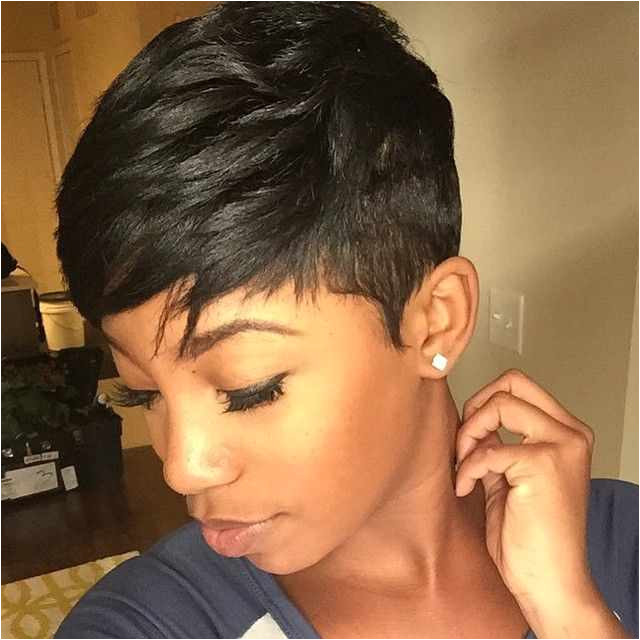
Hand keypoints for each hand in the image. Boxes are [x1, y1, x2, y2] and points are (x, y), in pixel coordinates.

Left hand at [454, 369, 596, 614]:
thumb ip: (497, 442)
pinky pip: (487, 449)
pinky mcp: (543, 464)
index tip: (468, 432)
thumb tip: (472, 417)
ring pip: (499, 404)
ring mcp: (561, 446)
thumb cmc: (528, 536)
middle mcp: (570, 433)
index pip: (519, 384)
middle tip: (465, 443)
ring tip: (464, 467)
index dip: (483, 400)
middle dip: (476, 408)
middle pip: (510, 383)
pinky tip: (465, 489)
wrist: (548, 582)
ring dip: (468, 436)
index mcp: (565, 432)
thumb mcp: (508, 475)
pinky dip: (467, 468)